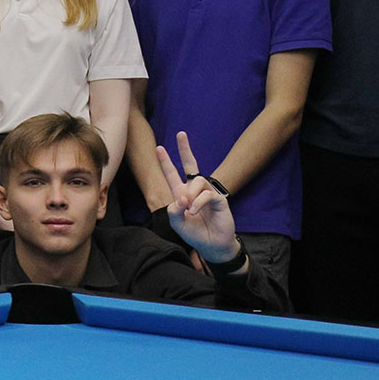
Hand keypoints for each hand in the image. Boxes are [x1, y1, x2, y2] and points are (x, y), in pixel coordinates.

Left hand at [155, 132, 240, 265]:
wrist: (212, 245)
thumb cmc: (195, 233)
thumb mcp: (177, 223)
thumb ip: (173, 211)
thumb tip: (180, 198)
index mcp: (182, 194)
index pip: (173, 174)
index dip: (166, 162)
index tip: (159, 148)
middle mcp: (195, 190)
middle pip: (190, 165)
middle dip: (185, 149)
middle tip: (180, 134)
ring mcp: (208, 193)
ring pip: (196, 181)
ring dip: (190, 195)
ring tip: (189, 209)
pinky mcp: (219, 199)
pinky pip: (206, 194)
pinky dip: (198, 203)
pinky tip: (194, 212)